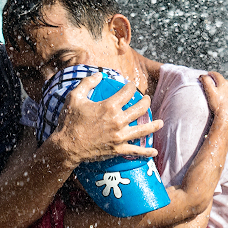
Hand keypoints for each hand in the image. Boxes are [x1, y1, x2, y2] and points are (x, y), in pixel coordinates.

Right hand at [49, 75, 163, 166]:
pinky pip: (136, 151)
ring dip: (154, 125)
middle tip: (147, 99)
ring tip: (160, 123)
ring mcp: (120, 136)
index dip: (131, 86)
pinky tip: (154, 152)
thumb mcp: (74, 97)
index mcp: (109, 106)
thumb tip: (99, 75)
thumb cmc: (70, 121)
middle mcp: (118, 120)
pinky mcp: (118, 149)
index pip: (127, 92)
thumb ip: (87, 83)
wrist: (67, 147)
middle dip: (146, 102)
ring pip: (143, 129)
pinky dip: (146, 152)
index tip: (131, 86)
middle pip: (140, 108)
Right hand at [200, 71, 227, 123]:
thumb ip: (206, 81)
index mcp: (224, 84)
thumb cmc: (218, 104)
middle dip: (219, 81)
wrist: (227, 117)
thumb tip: (203, 76)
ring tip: (221, 93)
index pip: (217, 75)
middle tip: (213, 83)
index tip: (208, 74)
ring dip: (226, 89)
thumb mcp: (210, 91)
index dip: (211, 74)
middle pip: (224, 82)